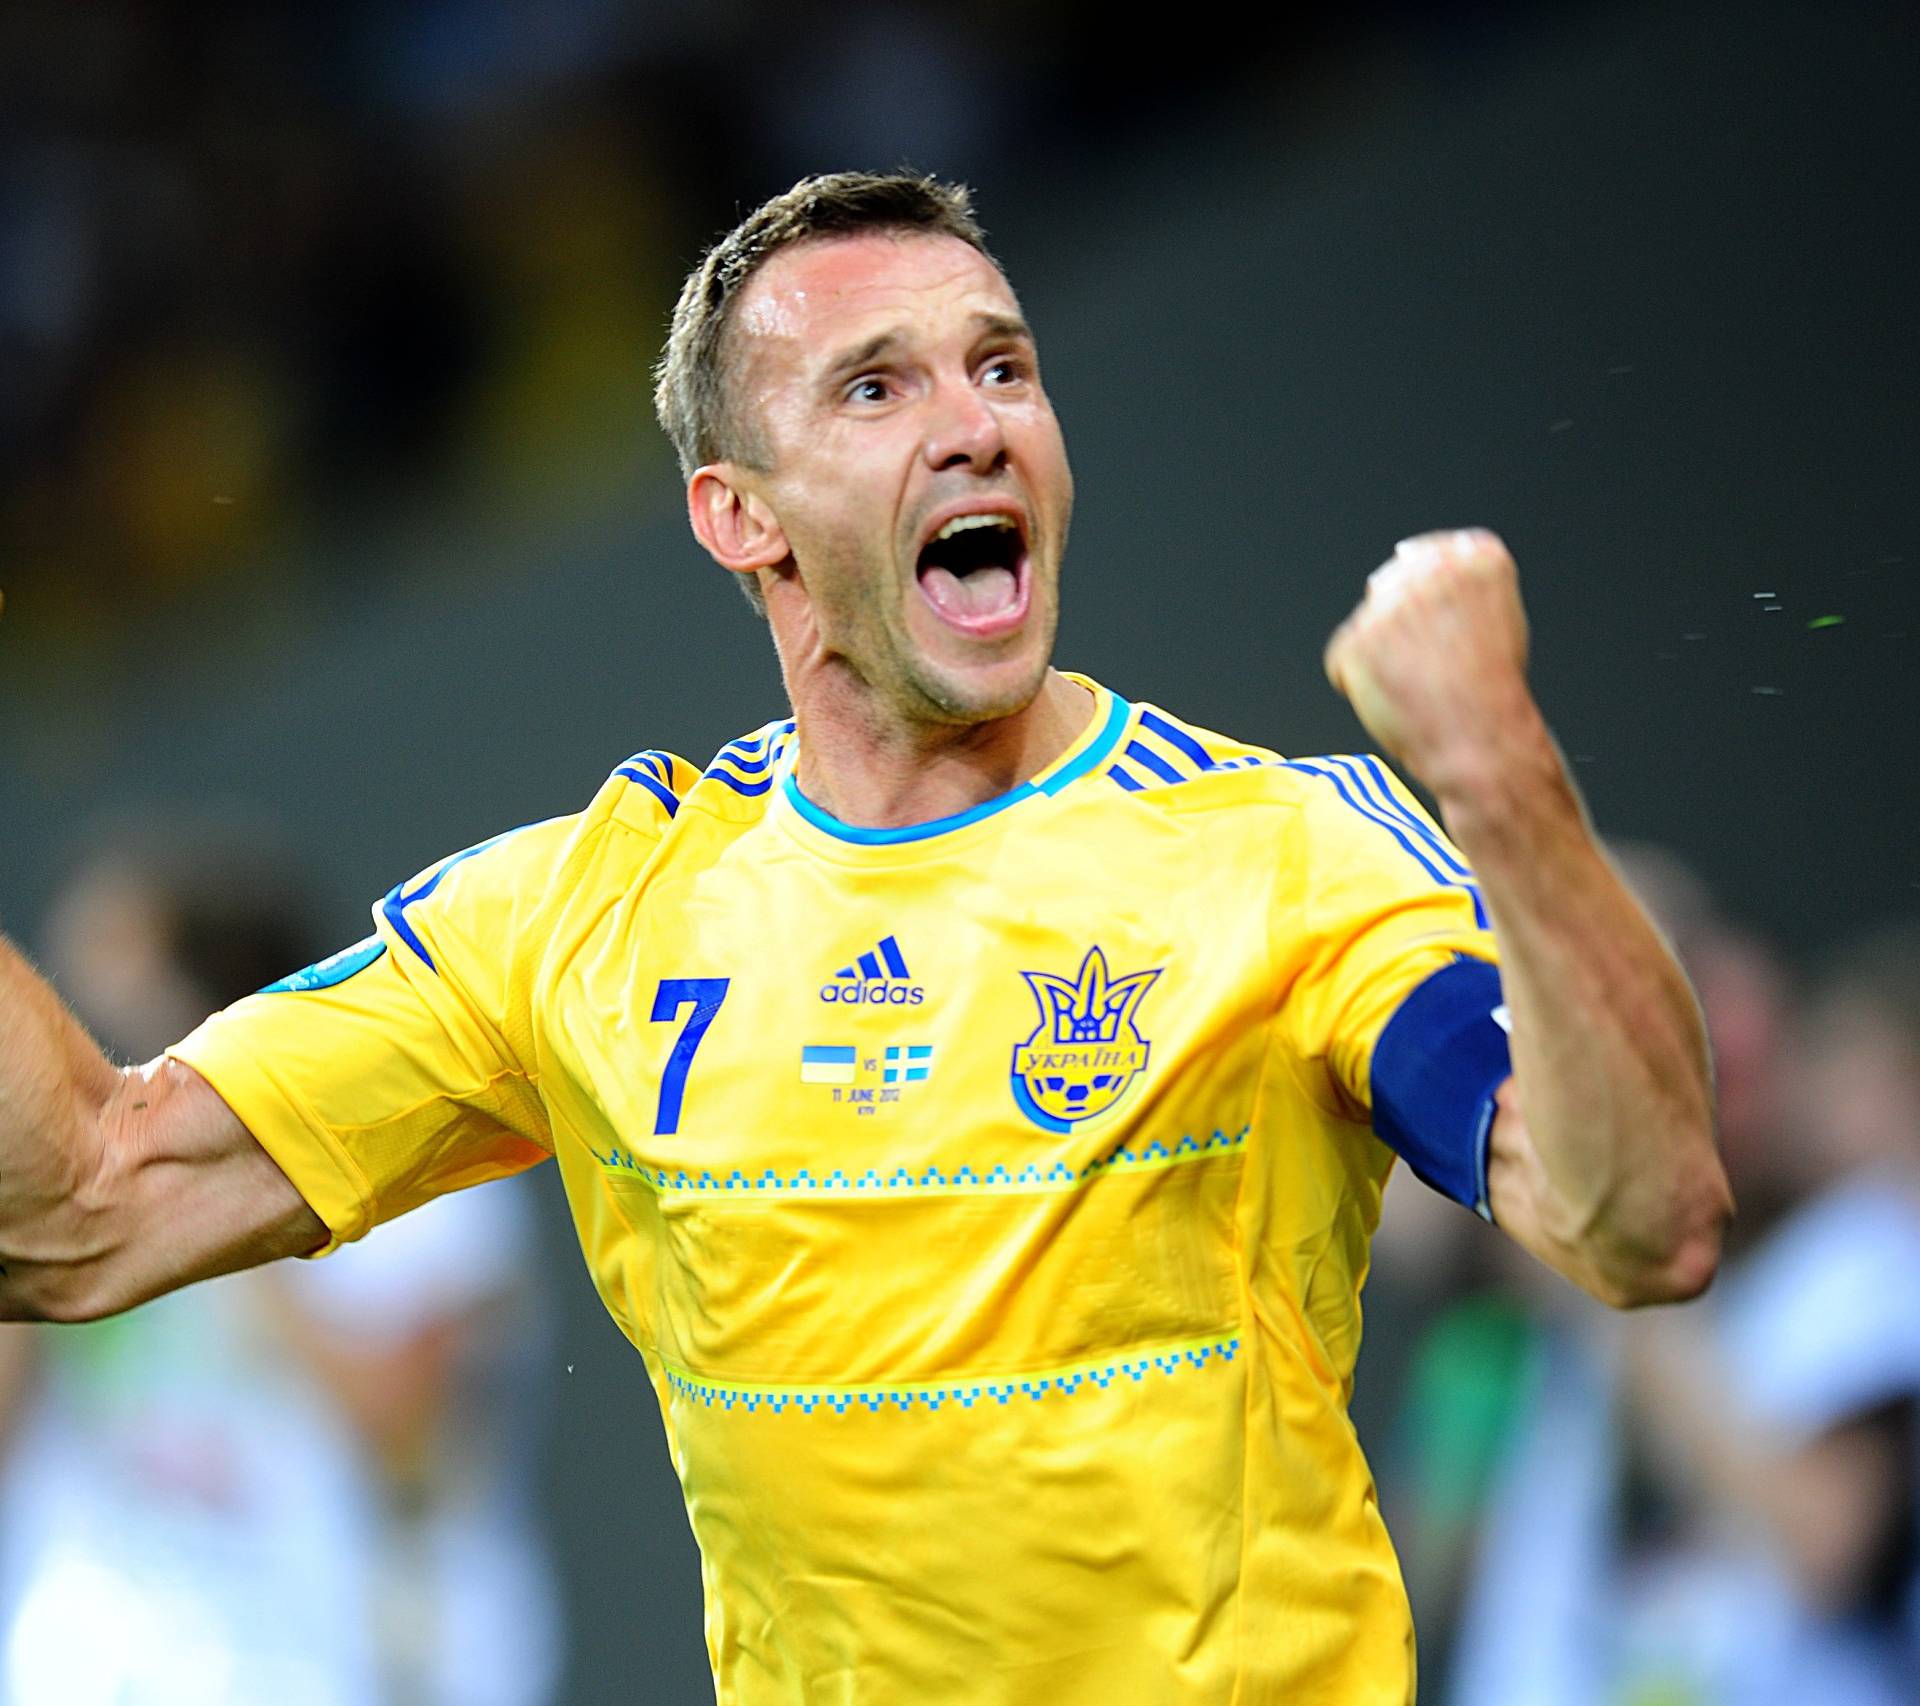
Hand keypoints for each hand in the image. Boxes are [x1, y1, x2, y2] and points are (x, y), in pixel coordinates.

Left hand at [1323, 528, 1543, 799]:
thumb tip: (1404, 553)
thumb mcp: (1495, 613)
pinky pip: (1343, 660)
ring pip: (1366, 625)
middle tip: (1433, 667)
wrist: (1482, 741)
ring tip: (1422, 684)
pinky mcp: (1356, 639)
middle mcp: (1431, 569)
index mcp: (1476, 555)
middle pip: (1389, 586)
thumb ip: (1455, 579)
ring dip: (1381, 655)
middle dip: (1401, 626)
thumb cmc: (1492, 690)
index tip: (1442, 632)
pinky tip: (1397, 698)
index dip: (1427, 601)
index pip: (1425, 554)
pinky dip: (1359, 685)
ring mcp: (1390, 603)